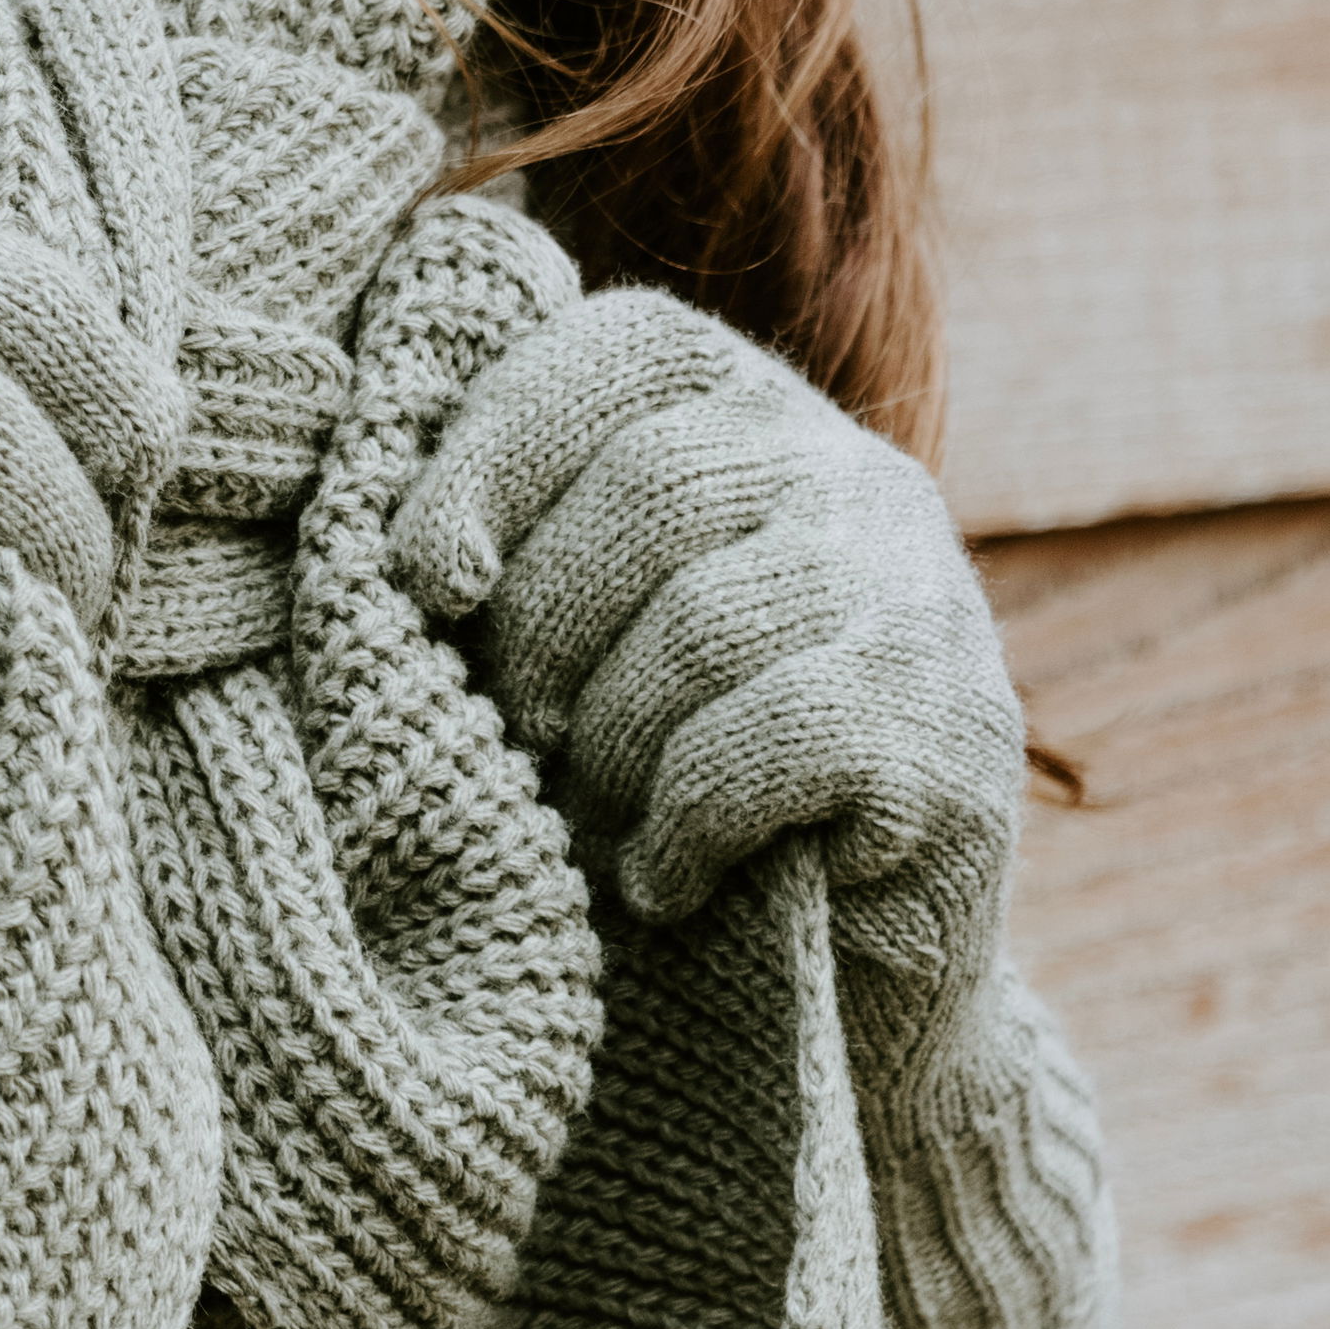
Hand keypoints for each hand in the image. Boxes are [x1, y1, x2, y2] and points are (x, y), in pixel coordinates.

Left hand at [382, 289, 1023, 960]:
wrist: (850, 979)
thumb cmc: (664, 772)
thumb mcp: (590, 624)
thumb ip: (515, 539)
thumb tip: (374, 532)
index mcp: (754, 408)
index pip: (621, 350)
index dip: (501, 446)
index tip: (426, 577)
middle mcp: (857, 473)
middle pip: (655, 484)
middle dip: (541, 625)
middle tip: (509, 733)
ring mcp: (922, 597)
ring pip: (706, 619)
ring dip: (609, 740)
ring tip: (584, 817)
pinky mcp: (955, 733)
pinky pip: (778, 739)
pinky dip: (684, 820)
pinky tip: (660, 878)